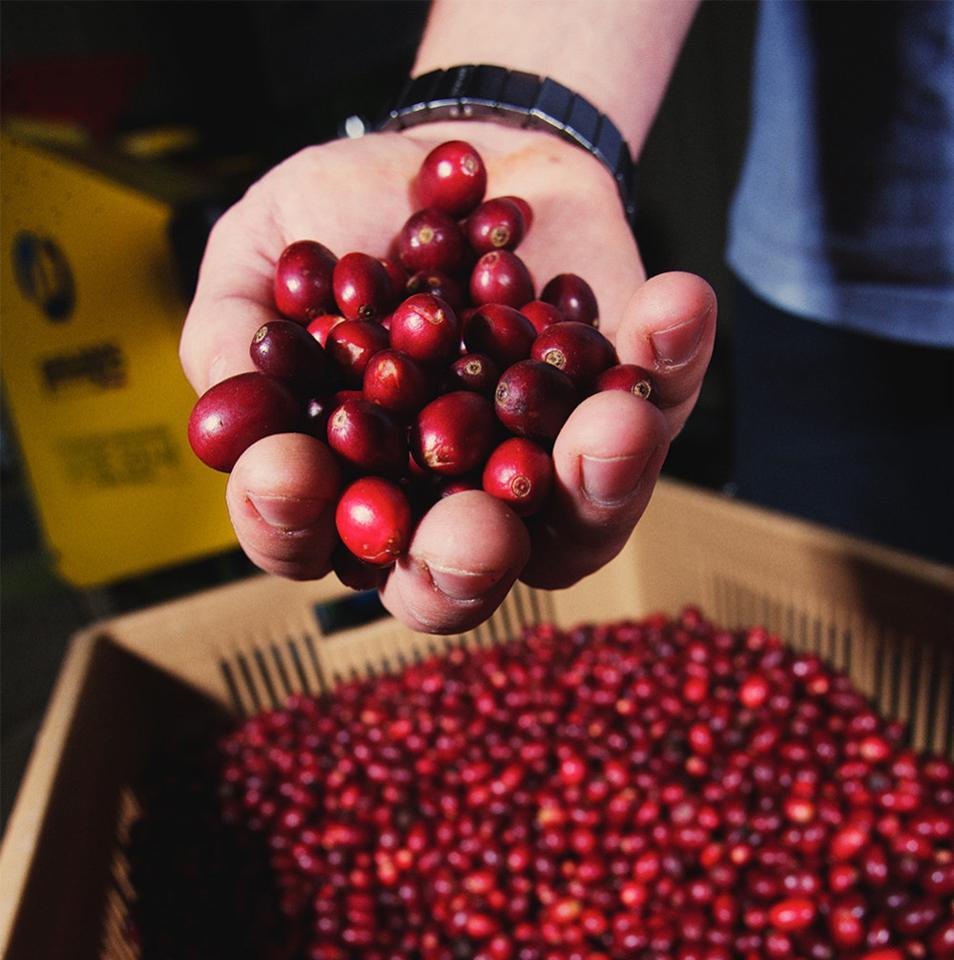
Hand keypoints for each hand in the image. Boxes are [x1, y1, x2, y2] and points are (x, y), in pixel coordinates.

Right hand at [179, 121, 715, 632]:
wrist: (461, 155)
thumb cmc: (349, 217)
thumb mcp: (264, 251)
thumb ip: (232, 329)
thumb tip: (235, 419)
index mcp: (353, 477)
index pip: (311, 535)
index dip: (291, 522)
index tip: (286, 468)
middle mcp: (450, 495)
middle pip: (455, 578)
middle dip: (464, 563)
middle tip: (475, 529)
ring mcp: (548, 466)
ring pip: (582, 525)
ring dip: (601, 484)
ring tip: (612, 423)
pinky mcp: (630, 407)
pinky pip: (664, 405)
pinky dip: (672, 360)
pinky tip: (670, 305)